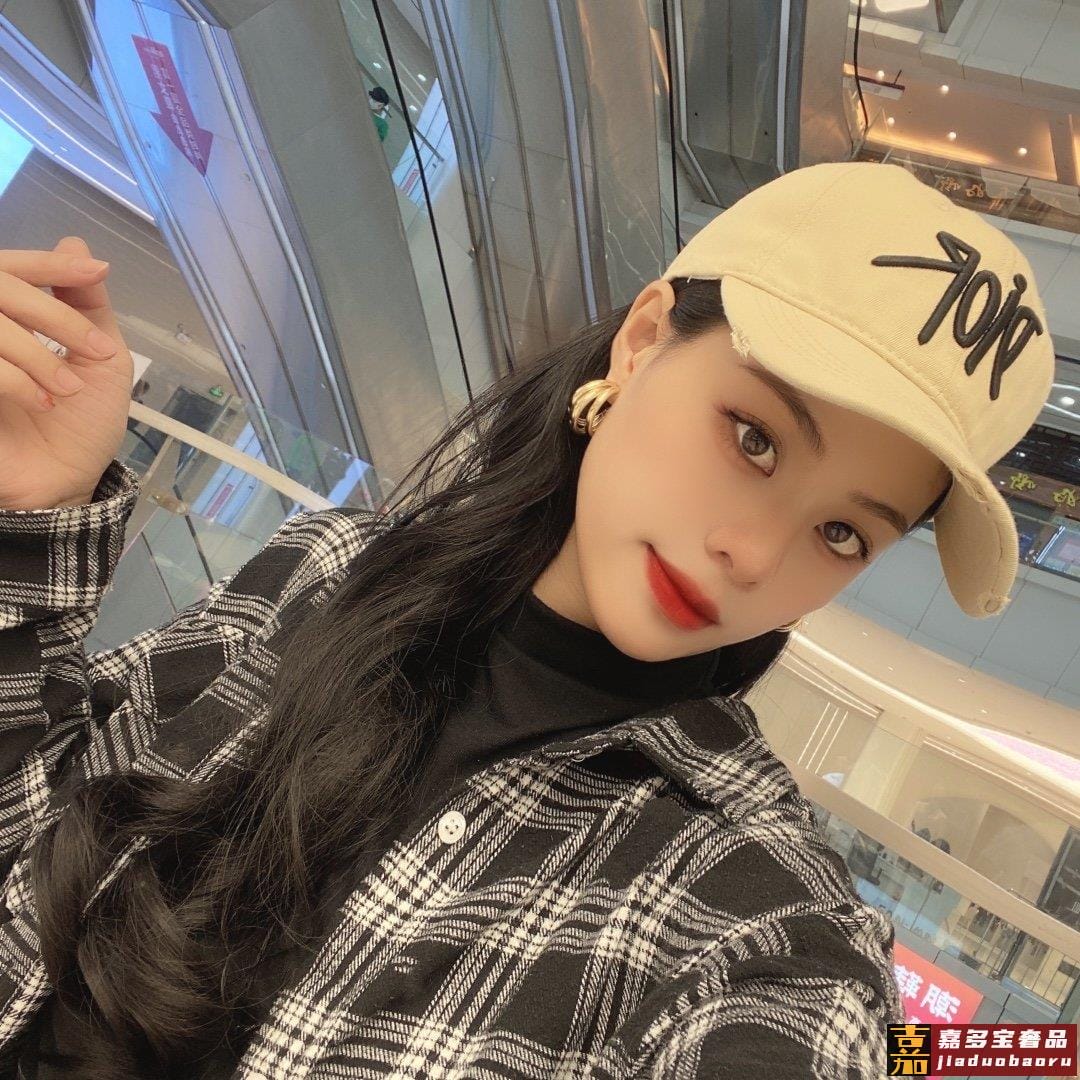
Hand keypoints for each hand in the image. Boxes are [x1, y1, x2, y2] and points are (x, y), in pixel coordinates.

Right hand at [0, 237, 133, 509]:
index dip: (50, 265)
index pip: (13, 269)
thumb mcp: (100, 360)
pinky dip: (15, 379)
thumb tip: (74, 244)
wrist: (61, 487)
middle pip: (2, 288)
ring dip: (39, 357)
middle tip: (96, 351)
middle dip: (57, 317)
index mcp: (9, 318)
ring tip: (68, 391)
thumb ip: (87, 306)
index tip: (95, 270)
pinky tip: (42, 402)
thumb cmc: (79, 426)